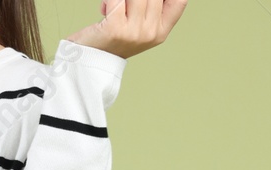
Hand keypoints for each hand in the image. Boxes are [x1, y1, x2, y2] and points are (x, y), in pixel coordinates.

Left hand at [65, 0, 188, 59]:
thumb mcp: (137, 27)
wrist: (90, 62)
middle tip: (123, 4)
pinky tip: (105, 8)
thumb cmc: (111, 39)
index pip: (179, 1)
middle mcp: (152, 33)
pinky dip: (110, 0)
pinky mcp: (116, 28)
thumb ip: (149, 9)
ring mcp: (135, 32)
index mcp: (161, 32)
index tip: (149, 1)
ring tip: (114, 5)